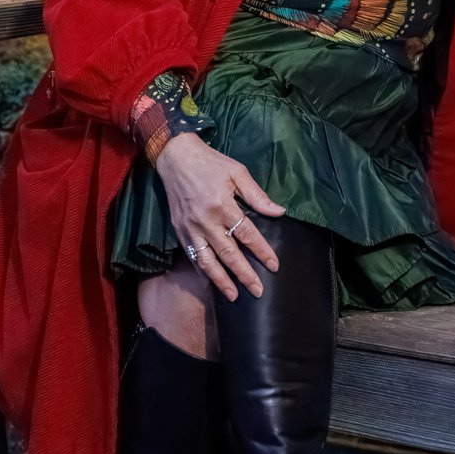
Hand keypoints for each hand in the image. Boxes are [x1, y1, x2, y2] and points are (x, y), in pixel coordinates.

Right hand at [154, 135, 284, 299]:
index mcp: (223, 205)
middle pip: (228, 254)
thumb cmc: (210, 163)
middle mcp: (206, 221)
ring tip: (234, 296)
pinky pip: (192, 255)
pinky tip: (211, 281)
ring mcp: (191, 228)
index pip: (247, 234)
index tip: (274, 265)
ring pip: (207, 261)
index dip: (262, 251)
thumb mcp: (238, 172)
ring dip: (221, 280)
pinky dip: (202, 270)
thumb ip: (257, 195)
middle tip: (257, 291)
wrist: (176, 157)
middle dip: (244, 274)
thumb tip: (279, 212)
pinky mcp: (180, 230)